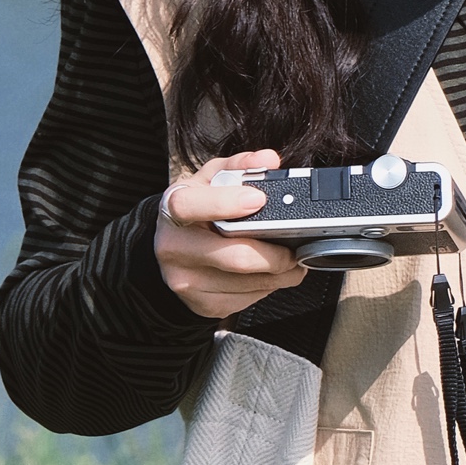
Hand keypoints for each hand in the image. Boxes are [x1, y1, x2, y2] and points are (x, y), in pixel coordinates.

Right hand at [155, 148, 306, 318]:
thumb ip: (240, 165)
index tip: (259, 199)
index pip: (191, 206)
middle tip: (295, 248)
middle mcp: (173, 247)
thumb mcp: (210, 179)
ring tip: (290, 261)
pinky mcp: (200, 304)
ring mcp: (184, 280)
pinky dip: (265, 288)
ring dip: (279, 274)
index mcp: (173, 208)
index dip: (225, 203)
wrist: (170, 248)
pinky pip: (244, 300)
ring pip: (247, 283)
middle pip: (234, 256)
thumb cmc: (196, 209)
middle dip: (276, 254)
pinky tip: (268, 275)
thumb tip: (270, 160)